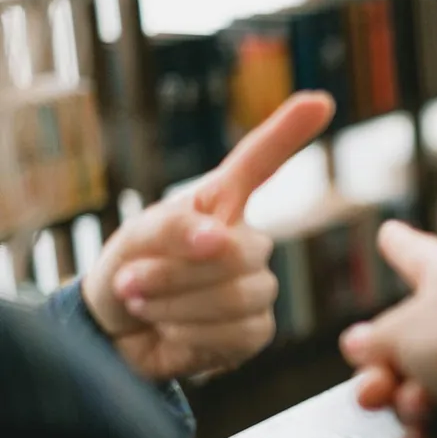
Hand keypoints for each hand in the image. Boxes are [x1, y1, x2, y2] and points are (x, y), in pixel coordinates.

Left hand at [83, 92, 334, 380]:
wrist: (115, 335)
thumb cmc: (128, 272)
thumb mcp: (136, 237)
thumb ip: (174, 227)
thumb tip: (218, 238)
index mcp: (220, 206)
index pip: (259, 163)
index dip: (288, 133)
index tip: (320, 101)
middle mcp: (247, 242)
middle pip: (241, 251)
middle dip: (177, 272)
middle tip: (132, 281)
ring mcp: (256, 287)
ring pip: (239, 295)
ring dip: (175, 305)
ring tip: (144, 305)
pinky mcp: (255, 330)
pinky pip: (236, 332)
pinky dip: (190, 336)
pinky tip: (171, 332)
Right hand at [342, 221, 436, 437]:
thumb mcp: (402, 328)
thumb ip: (374, 337)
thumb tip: (362, 345)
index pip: (417, 253)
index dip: (399, 244)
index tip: (390, 233)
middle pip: (403, 343)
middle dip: (379, 372)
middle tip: (374, 386)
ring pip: (413, 391)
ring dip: (405, 405)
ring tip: (419, 406)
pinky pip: (435, 430)